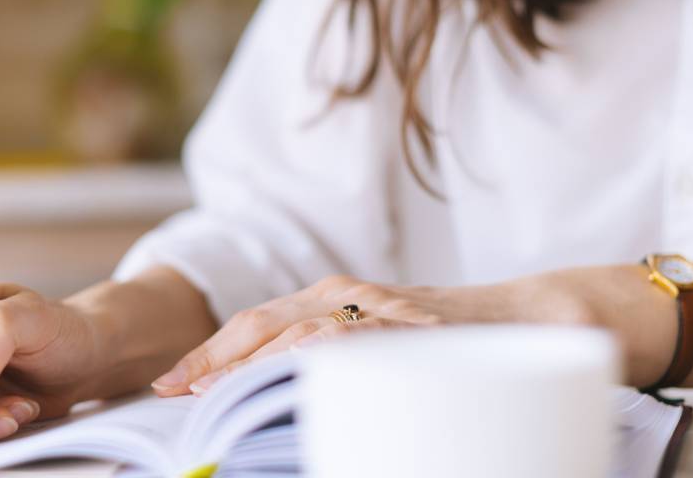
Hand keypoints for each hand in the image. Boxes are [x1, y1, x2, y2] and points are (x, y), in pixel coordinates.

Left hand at [150, 276, 442, 395]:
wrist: (521, 317)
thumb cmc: (443, 339)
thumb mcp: (374, 345)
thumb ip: (327, 360)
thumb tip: (273, 398)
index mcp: (328, 297)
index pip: (253, 324)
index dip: (209, 354)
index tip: (170, 384)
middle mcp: (342, 294)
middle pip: (259, 324)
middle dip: (211, 359)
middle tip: (173, 391)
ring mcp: (374, 306)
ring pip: (296, 332)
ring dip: (248, 364)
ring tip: (212, 391)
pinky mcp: (408, 324)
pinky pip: (355, 337)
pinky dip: (319, 353)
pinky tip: (291, 369)